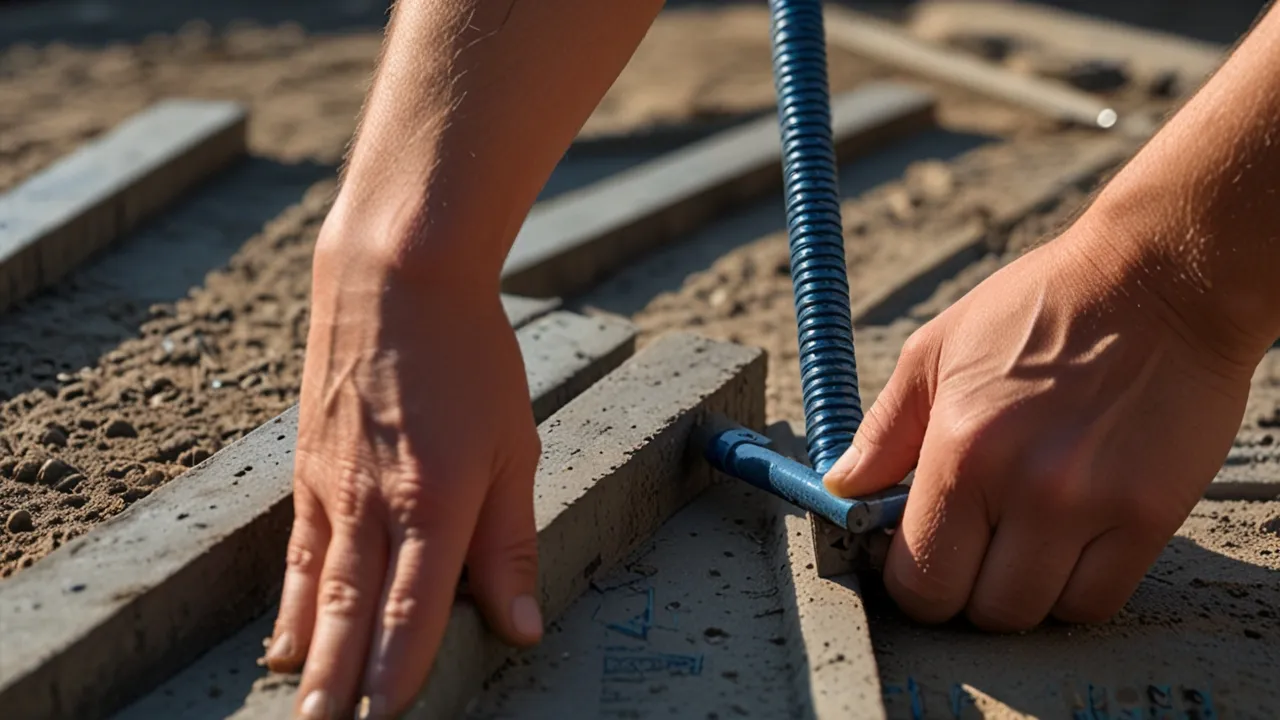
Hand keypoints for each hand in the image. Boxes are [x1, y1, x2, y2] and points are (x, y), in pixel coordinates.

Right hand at [262, 227, 543, 718]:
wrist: (394, 278)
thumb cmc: (470, 357)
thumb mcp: (514, 446)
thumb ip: (510, 542)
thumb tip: (520, 624)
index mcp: (436, 499)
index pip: (413, 608)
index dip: (402, 670)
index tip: (392, 715)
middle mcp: (374, 501)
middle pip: (352, 611)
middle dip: (341, 681)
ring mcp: (332, 484)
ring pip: (316, 587)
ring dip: (309, 653)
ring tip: (299, 704)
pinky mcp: (308, 466)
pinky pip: (297, 548)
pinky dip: (291, 598)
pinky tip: (286, 632)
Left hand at [824, 226, 1256, 630]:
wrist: (1160, 280)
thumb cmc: (1041, 308)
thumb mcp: (938, 350)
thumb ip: (885, 431)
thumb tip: (842, 487)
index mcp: (964, 450)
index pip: (918, 579)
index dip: (909, 580)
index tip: (916, 555)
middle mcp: (1028, 489)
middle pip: (979, 611)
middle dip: (962, 590)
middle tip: (968, 547)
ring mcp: (1096, 508)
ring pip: (1039, 614)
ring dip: (1019, 591)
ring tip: (1019, 536)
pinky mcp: (1153, 517)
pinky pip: (1100, 601)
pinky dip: (1075, 587)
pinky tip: (1068, 541)